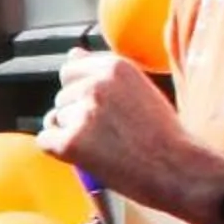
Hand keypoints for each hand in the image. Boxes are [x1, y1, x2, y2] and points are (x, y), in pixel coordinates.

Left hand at [39, 52, 220, 219]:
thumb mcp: (139, 89)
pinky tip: (90, 157)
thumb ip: (103, 72)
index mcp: (114, 67)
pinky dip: (60, 151)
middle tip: (112, 133)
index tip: (102, 109)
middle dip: (77, 115)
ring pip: (54, 119)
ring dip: (71, 133)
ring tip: (107, 146)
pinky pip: (45, 141)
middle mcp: (95, 85)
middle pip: (61, 97)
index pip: (70, 71)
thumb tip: (72, 53)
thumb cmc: (162, 133)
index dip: (81, 92)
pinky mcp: (70, 142)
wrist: (178, 170)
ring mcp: (81, 113)